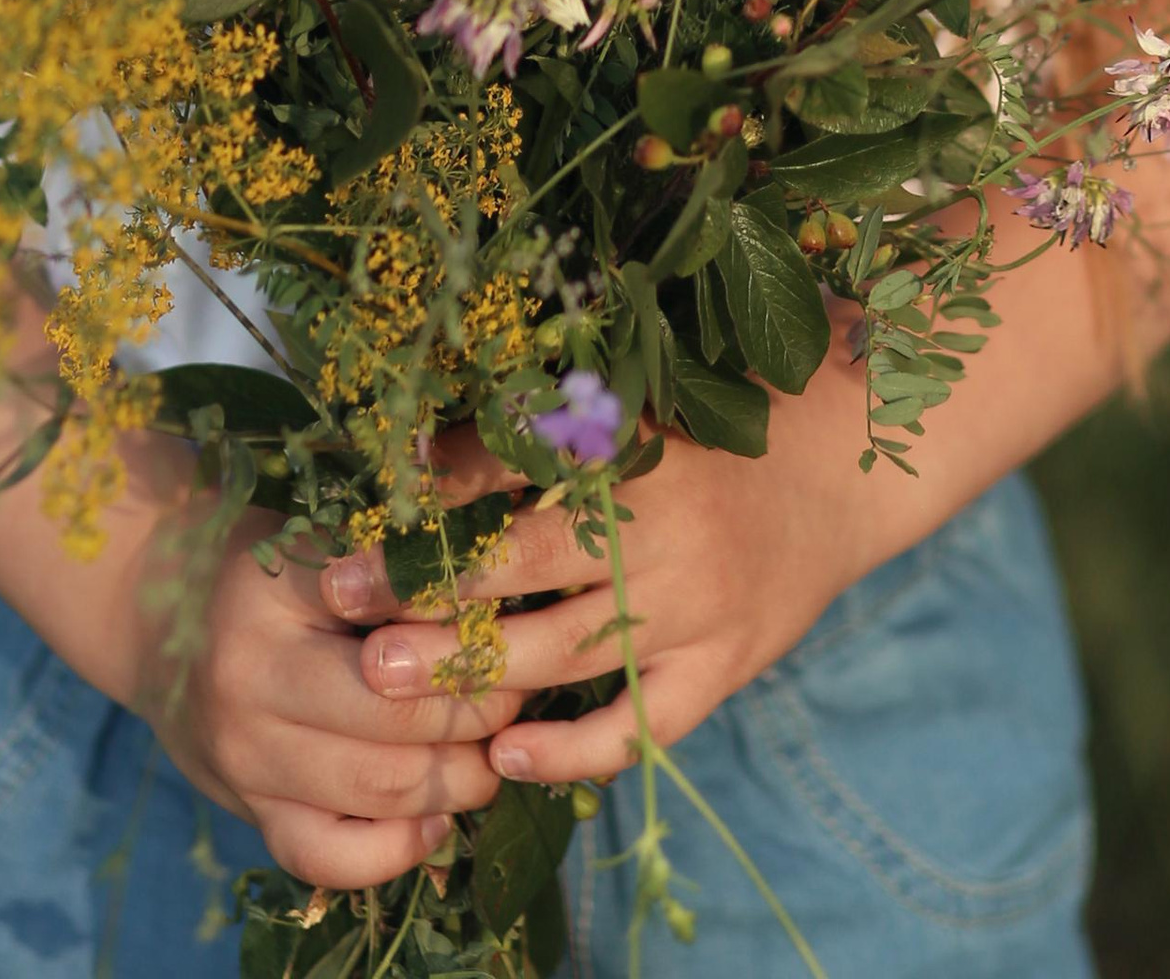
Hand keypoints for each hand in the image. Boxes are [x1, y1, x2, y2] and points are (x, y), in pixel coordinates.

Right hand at [123, 501, 535, 892]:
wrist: (155, 608)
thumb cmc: (262, 559)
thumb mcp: (320, 532)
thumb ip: (400, 555)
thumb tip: (506, 577)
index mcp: (276, 591)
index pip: (401, 627)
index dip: (475, 639)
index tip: (513, 633)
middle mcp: (253, 680)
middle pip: (399, 722)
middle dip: (478, 718)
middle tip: (518, 698)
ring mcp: (246, 758)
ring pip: (379, 793)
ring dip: (457, 783)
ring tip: (489, 753)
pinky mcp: (249, 812)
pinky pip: (329, 859)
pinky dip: (395, 851)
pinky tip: (434, 820)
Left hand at [318, 394, 863, 792]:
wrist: (830, 480)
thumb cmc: (706, 440)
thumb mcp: (629, 412)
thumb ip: (532, 430)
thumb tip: (415, 451)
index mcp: (632, 445)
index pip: (512, 466)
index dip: (429, 493)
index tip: (356, 513)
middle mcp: (661, 526)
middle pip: (525, 563)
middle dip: (426, 588)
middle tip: (339, 606)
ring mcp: (696, 604)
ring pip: (567, 651)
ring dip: (470, 670)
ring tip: (383, 683)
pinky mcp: (722, 666)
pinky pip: (640, 726)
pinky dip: (572, 751)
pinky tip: (503, 758)